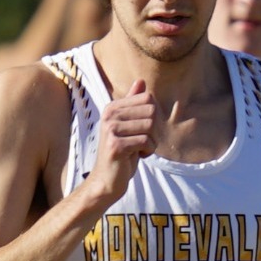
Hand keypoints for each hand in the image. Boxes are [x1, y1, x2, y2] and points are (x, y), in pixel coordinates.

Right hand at [83, 80, 154, 208]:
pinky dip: (148, 151)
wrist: (107, 180)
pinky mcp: (116, 145)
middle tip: (141, 142)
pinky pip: (146, 141)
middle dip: (153, 130)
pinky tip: (137, 156)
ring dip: (151, 142)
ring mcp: (111, 129)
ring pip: (150, 127)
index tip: (141, 130)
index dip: (153, 116)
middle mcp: (109, 115)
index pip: (148, 98)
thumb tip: (141, 81)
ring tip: (138, 150)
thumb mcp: (129, 125)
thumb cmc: (121, 152)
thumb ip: (133, 103)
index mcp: (113, 107)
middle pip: (151, 111)